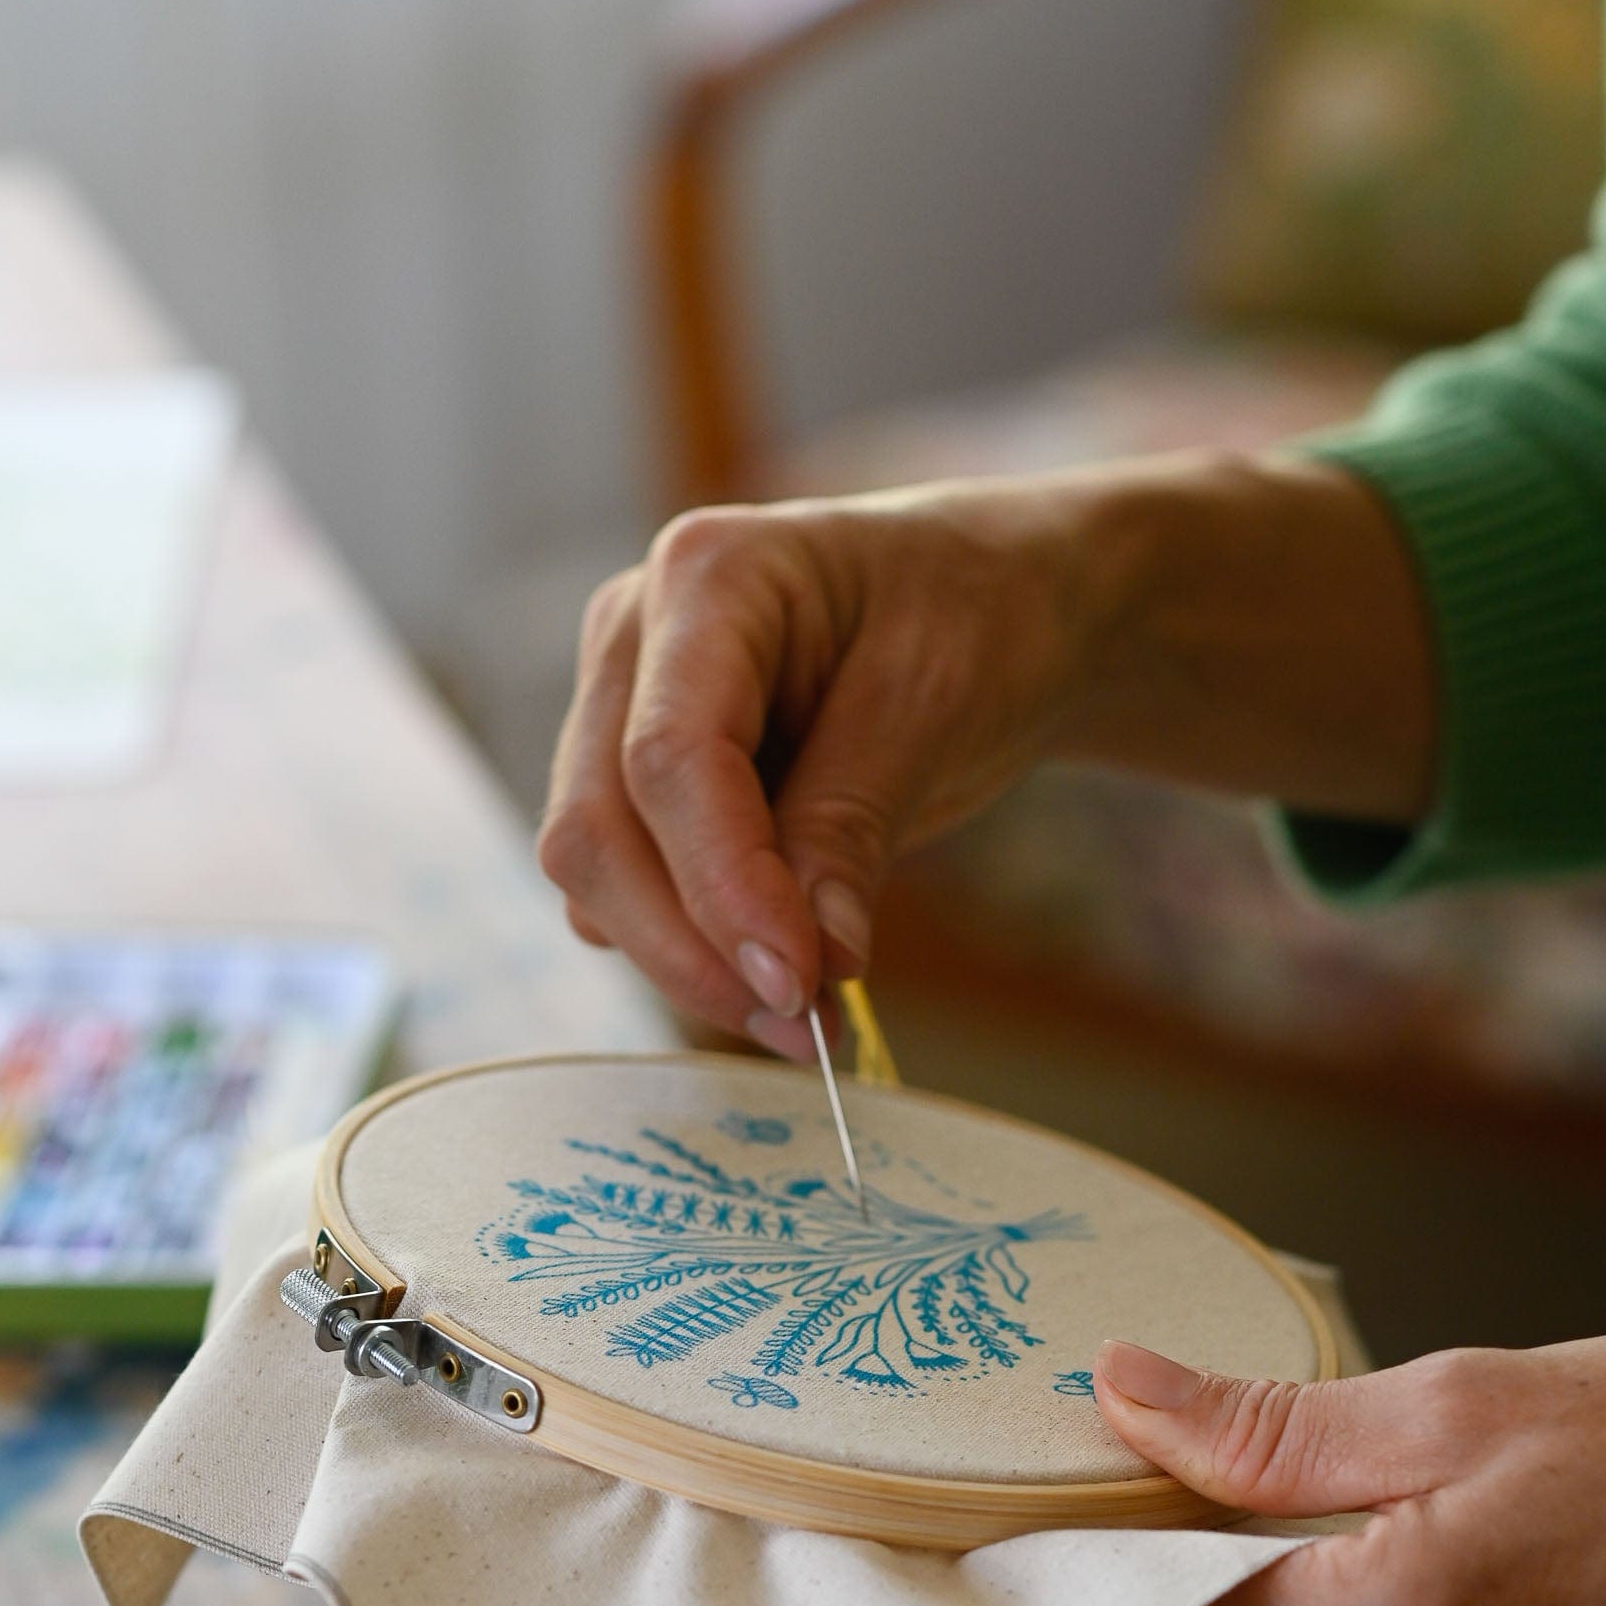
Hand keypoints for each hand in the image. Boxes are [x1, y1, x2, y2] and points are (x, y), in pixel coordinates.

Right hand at [539, 485, 1099, 1053]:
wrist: (1006, 603)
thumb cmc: (979, 618)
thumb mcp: (935, 708)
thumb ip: (852, 828)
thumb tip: (809, 964)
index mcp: (708, 576)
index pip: (669, 758)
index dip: (722, 886)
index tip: (795, 983)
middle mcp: (636, 637)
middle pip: (599, 829)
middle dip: (689, 948)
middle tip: (804, 1029)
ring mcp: (624, 711)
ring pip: (599, 876)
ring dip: (691, 965)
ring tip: (813, 1020)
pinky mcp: (643, 785)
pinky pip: (633, 892)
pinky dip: (700, 952)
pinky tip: (790, 982)